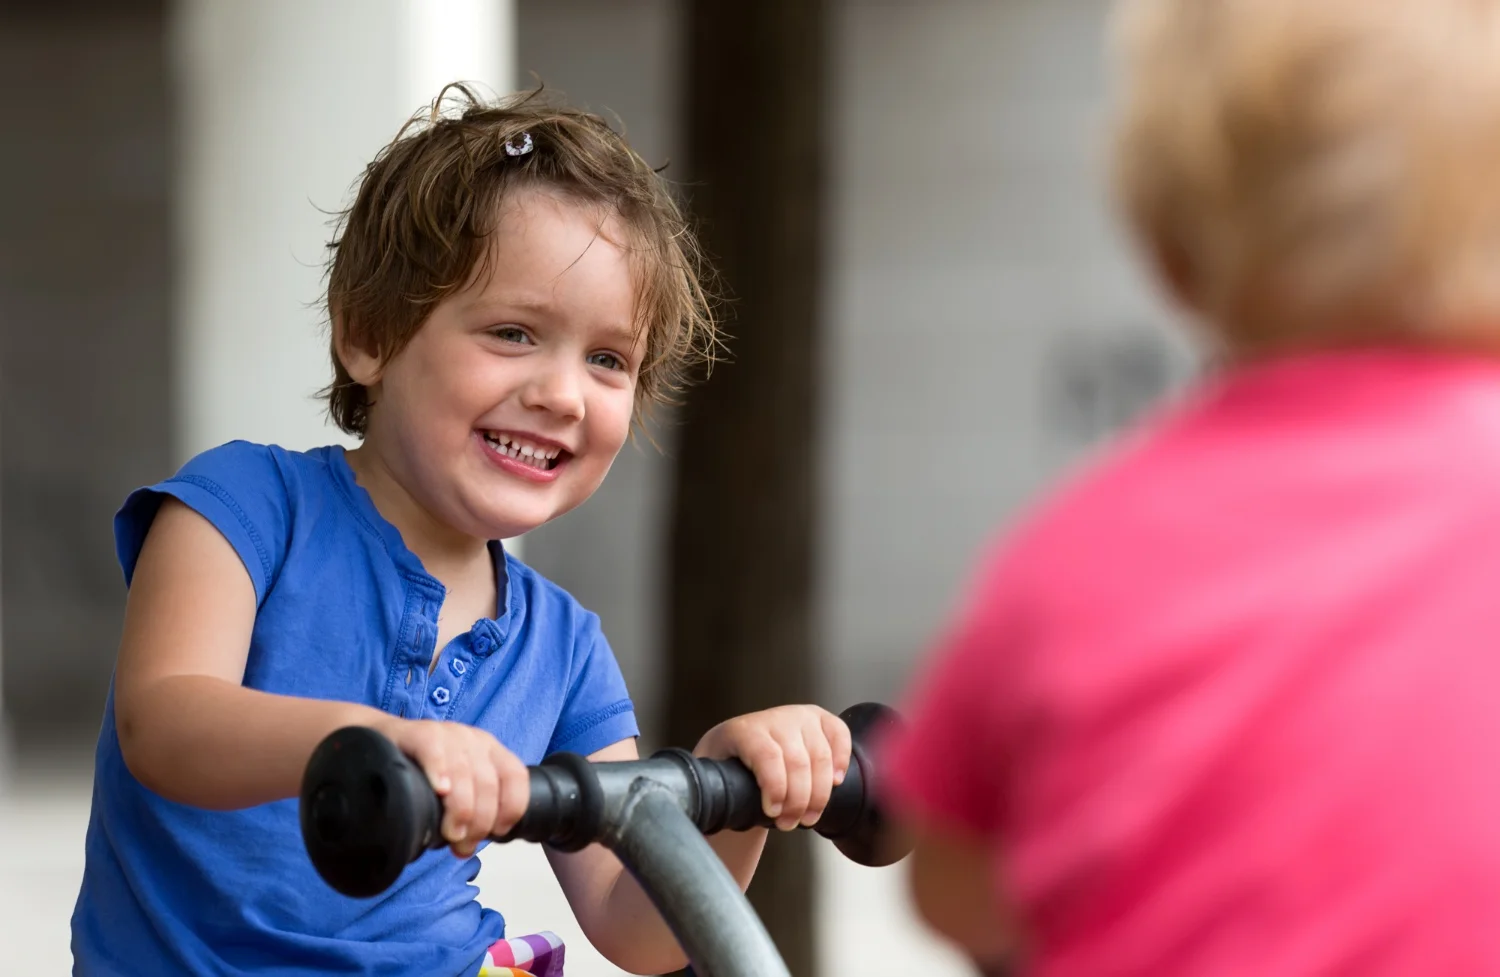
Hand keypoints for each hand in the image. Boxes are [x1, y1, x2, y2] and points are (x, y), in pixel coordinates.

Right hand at [373, 717, 528, 857]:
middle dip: (479, 821)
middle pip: (489, 784)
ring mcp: (449, 734)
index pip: (516, 778)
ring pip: (464, 773)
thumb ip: (467, 814)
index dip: (511, 809)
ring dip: (460, 809)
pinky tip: (438, 790)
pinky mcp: (420, 732)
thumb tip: (465, 848)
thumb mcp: (456, 789)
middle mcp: (475, 741)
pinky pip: (434, 751)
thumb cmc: (423, 770)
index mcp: (491, 753)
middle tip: (462, 843)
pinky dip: (439, 772)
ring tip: (450, 832)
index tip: (497, 832)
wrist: (384, 741)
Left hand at [694, 705, 852, 831]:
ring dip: (819, 794)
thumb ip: (709, 797)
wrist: (741, 749)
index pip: (766, 756)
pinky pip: (840, 737)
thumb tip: (695, 828)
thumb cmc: (727, 769)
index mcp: (743, 731)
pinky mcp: (821, 719)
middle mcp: (774, 719)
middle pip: (798, 762)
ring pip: (821, 756)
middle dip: (798, 801)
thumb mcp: (713, 780)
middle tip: (790, 824)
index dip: (775, 788)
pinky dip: (841, 762)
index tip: (774, 813)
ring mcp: (800, 716)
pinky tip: (833, 783)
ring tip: (808, 817)